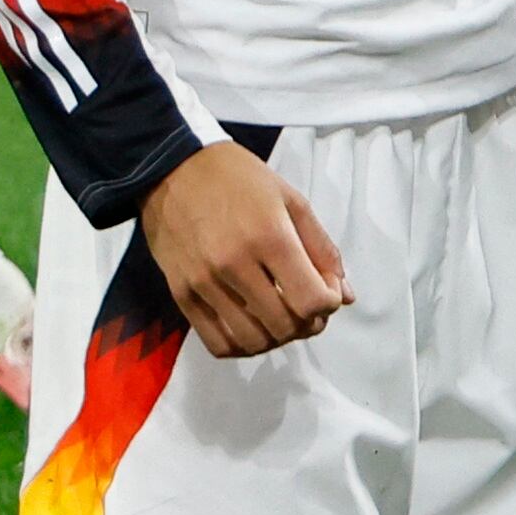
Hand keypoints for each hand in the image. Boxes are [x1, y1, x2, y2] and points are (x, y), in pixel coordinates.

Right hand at [137, 142, 348, 357]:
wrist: (171, 168)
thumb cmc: (237, 178)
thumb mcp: (290, 199)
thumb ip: (322, 248)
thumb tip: (344, 296)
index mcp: (269, 235)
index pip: (311, 300)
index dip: (328, 304)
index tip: (326, 293)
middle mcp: (235, 264)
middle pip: (285, 326)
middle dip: (308, 324)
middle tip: (306, 308)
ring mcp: (204, 284)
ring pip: (254, 341)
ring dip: (277, 338)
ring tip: (281, 318)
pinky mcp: (182, 295)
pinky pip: (218, 344)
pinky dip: (243, 346)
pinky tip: (252, 328)